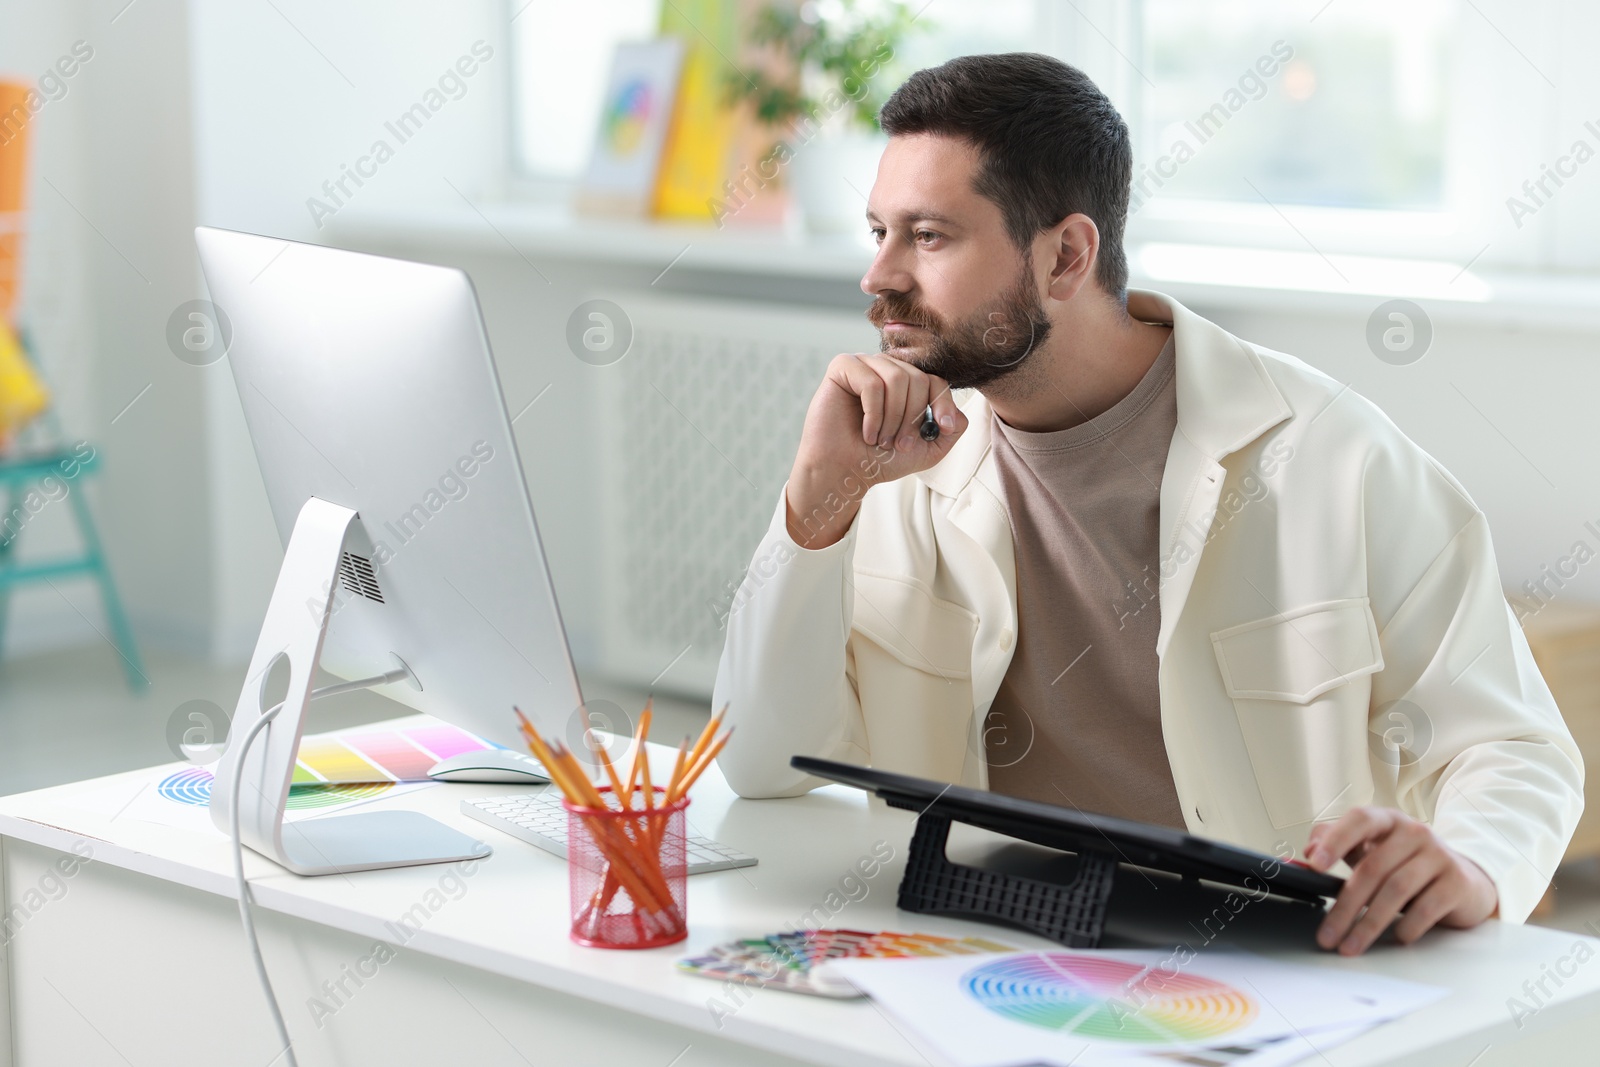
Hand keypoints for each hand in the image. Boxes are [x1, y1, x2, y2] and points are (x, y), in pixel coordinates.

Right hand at [785, 353, 967, 547]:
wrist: (845, 473)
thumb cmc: (880, 460)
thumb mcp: (927, 450)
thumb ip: (950, 431)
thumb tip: (959, 414)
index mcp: (905, 381)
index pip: (935, 380)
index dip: (943, 403)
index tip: (943, 428)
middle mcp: (886, 367)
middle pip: (918, 379)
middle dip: (912, 418)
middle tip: (898, 444)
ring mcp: (864, 364)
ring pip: (897, 379)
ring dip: (892, 418)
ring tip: (880, 439)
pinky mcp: (842, 367)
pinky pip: (871, 382)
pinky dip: (873, 413)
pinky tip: (866, 431)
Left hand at [1305, 806, 1497, 954]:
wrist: (1464, 880)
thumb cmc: (1406, 864)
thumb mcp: (1373, 849)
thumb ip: (1338, 844)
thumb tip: (1309, 851)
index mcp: (1387, 820)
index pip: (1359, 820)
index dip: (1336, 840)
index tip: (1315, 865)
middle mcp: (1414, 832)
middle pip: (1372, 868)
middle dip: (1345, 906)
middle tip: (1327, 934)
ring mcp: (1438, 856)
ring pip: (1396, 890)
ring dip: (1369, 924)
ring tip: (1351, 946)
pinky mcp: (1456, 882)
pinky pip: (1426, 908)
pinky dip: (1407, 926)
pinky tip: (1396, 937)